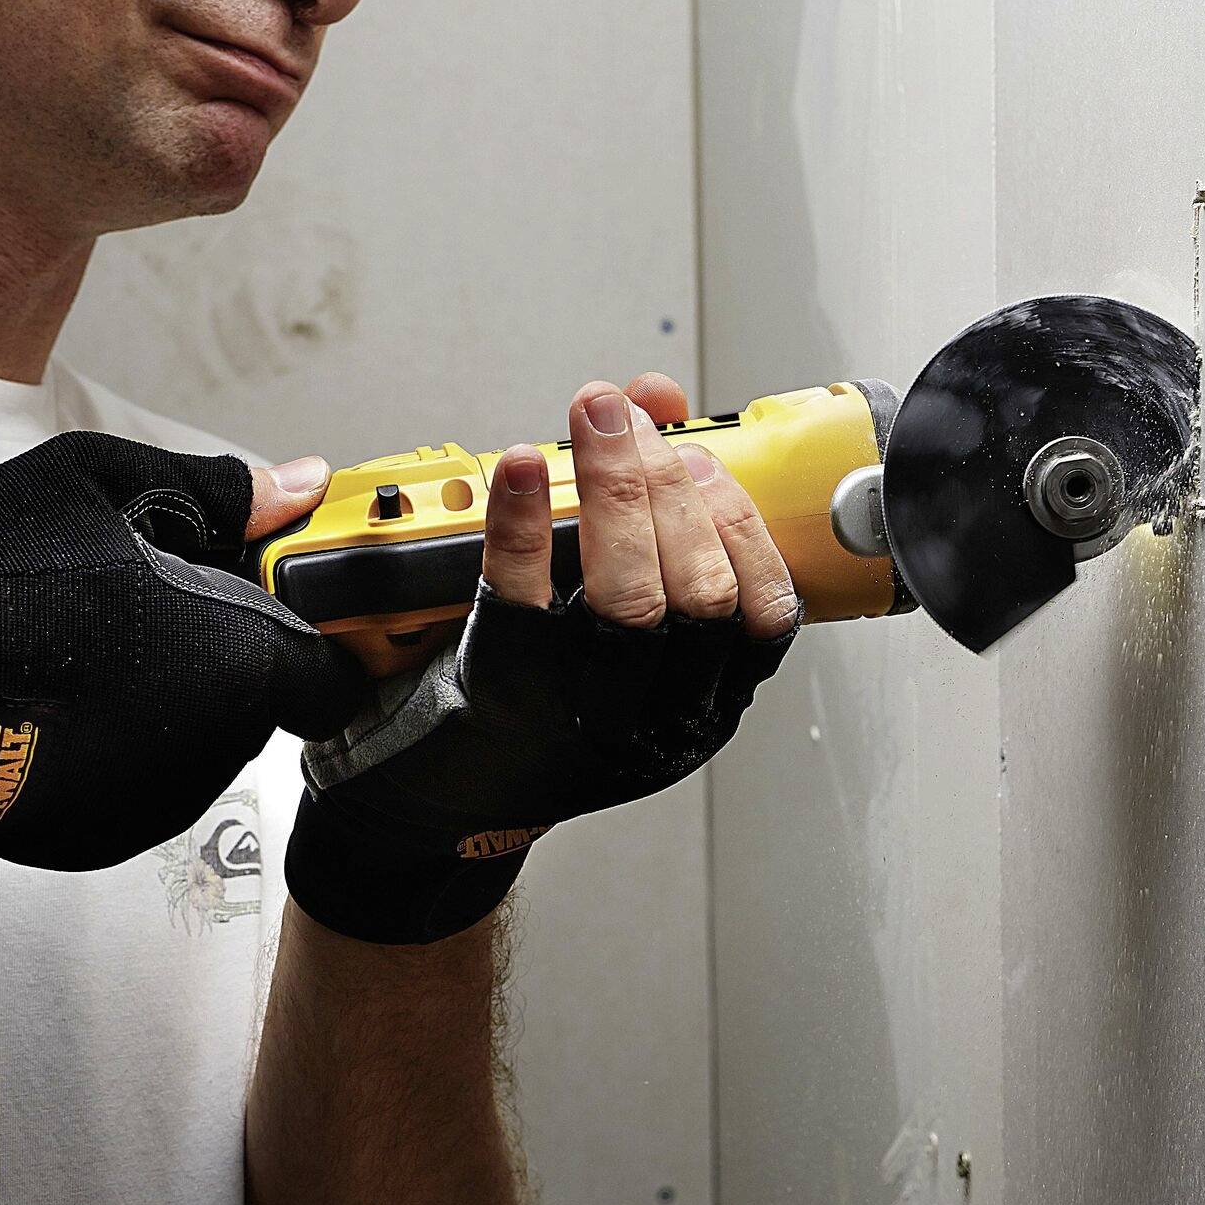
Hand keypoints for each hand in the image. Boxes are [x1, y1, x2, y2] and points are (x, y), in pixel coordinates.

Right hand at [0, 432, 364, 877]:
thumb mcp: (105, 486)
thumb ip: (221, 491)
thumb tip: (298, 483)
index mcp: (241, 661)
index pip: (336, 678)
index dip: (314, 638)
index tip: (277, 607)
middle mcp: (217, 746)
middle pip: (260, 702)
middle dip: (227, 655)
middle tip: (154, 606)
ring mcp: (160, 800)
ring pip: (199, 742)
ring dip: (171, 700)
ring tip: (90, 652)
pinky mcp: (103, 838)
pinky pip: (140, 782)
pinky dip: (117, 746)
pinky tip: (60, 704)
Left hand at [282, 374, 799, 944]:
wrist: (441, 803)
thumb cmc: (542, 708)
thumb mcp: (625, 638)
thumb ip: (653, 523)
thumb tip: (656, 402)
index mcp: (702, 708)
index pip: (764, 615)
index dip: (741, 526)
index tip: (704, 463)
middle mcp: (656, 721)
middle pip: (699, 594)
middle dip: (672, 489)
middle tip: (628, 420)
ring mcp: (585, 714)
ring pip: (631, 600)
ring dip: (618, 493)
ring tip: (593, 420)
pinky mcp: (504, 693)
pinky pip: (523, 598)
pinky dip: (526, 522)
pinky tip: (525, 465)